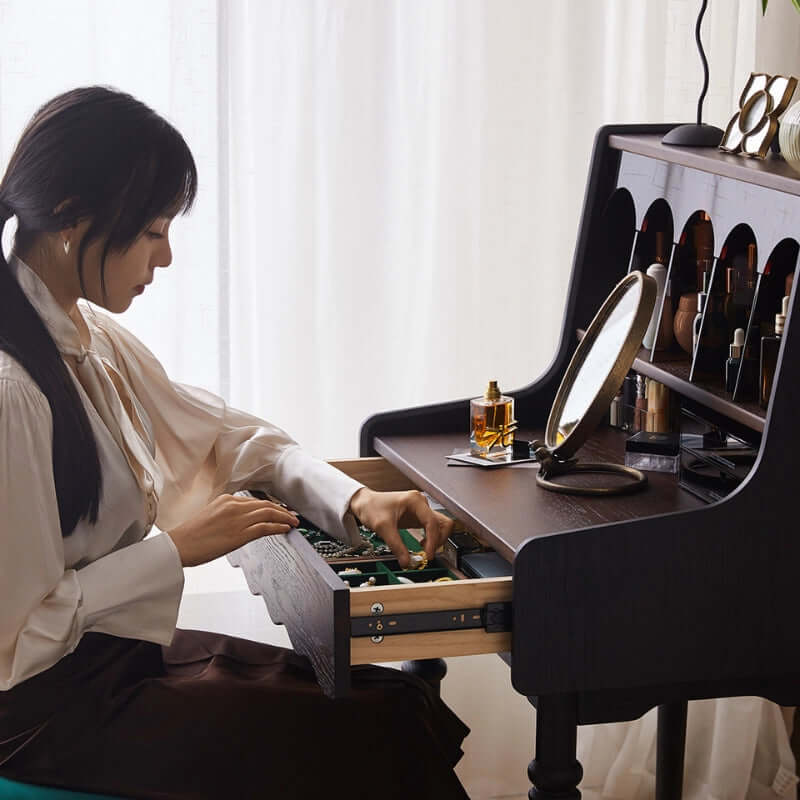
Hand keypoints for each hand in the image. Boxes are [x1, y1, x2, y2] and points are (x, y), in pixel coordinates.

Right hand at [167, 493, 299, 566]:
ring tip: (293, 522)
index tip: (279, 510)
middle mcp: (233, 506)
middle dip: (281, 510)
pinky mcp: (239, 534)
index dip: (270, 506)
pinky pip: (264, 527)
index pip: (255, 501)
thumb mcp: (210, 516)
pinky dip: (278, 527)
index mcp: (226, 500)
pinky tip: (285, 529)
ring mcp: (237, 519)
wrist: (178, 545)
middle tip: (292, 515)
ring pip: (268, 514)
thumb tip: (242, 522)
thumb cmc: (190, 536)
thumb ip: (227, 514)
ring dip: (284, 518)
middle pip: (265, 505)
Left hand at [348, 488, 453, 568]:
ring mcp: (421, 510)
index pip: (432, 522)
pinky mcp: (418, 517)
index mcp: (415, 501)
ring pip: (441, 526)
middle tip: (428, 553)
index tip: (427, 555)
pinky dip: (431, 538)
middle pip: (443, 523)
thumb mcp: (382, 528)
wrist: (364, 503)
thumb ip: (396, 546)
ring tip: (426, 550)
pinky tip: (422, 544)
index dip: (432, 541)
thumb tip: (407, 562)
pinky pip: (433, 529)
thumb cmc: (371, 507)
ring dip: (437, 540)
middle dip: (439, 540)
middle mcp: (421, 503)